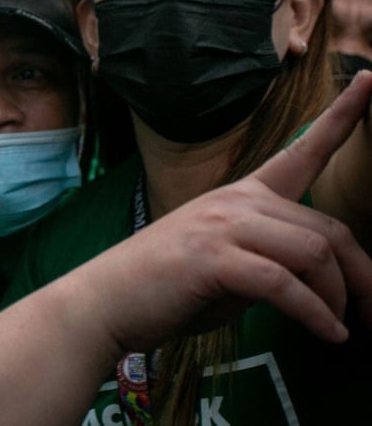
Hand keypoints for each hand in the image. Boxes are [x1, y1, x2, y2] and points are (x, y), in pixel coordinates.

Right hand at [85, 70, 371, 353]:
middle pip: (327, 229)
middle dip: (361, 277)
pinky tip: (328, 334)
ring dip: (338, 299)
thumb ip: (268, 256)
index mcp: (240, 196)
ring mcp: (223, 226)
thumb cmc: (164, 286)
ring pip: (314, 253)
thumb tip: (315, 281)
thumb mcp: (225, 261)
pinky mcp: (214, 259)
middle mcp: (236, 201)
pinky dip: (315, 314)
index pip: (300, 151)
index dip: (342, 116)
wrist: (105, 300)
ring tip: (342, 330)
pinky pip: (285, 285)